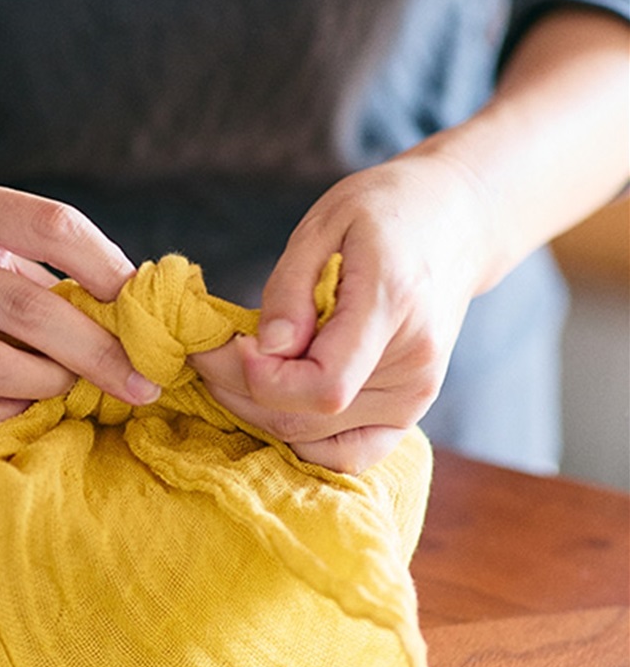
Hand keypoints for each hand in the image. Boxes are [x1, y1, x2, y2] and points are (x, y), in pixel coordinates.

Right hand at [0, 178, 159, 433]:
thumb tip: (139, 313)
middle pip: (30, 310)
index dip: (108, 270)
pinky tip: (21, 407)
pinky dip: (3, 415)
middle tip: (142, 382)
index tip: (144, 310)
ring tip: (68, 386)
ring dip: (48, 386)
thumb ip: (53, 266)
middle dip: (99, 353)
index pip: (53, 226)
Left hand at [192, 150, 493, 472]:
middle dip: (239, 392)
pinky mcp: (408, 414)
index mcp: (394, 308)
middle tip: (208, 353)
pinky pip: (348, 455)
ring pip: (315, 442)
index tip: (232, 340)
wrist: (457, 223)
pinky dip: (302, 442)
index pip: (322, 385)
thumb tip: (263, 350)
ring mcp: (415, 398)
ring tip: (234, 372)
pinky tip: (273, 403)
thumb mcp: (326, 222)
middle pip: (307, 419)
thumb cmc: (387, 212)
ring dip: (259, 415)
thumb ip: (289, 289)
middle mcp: (413, 368)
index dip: (261, 377)